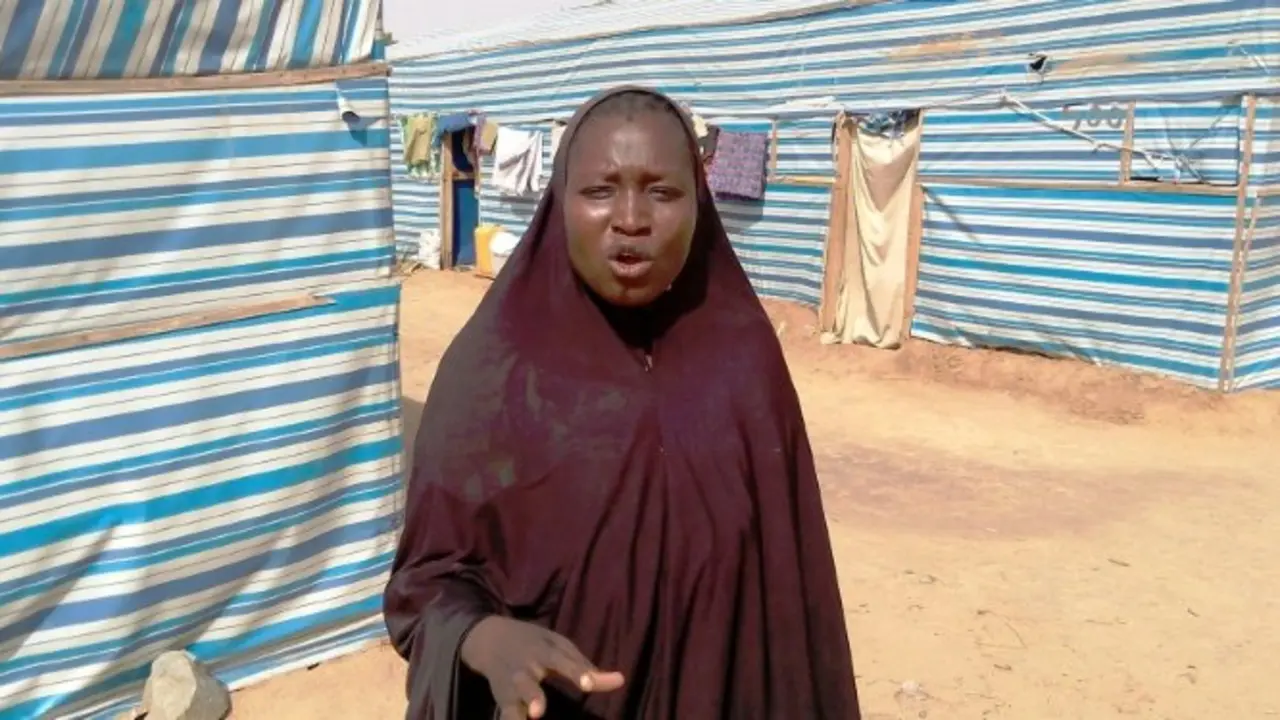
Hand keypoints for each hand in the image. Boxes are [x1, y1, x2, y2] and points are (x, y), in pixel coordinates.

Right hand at [460, 616, 624, 718]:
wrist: (488, 639)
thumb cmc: (533, 643)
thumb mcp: (558, 645)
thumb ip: (585, 665)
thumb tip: (619, 681)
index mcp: (543, 652)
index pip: (563, 663)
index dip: (577, 673)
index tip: (589, 685)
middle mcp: (525, 669)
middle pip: (529, 685)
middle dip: (534, 697)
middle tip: (539, 712)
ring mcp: (510, 686)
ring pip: (512, 701)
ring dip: (520, 712)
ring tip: (531, 717)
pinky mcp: (501, 699)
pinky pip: (504, 714)